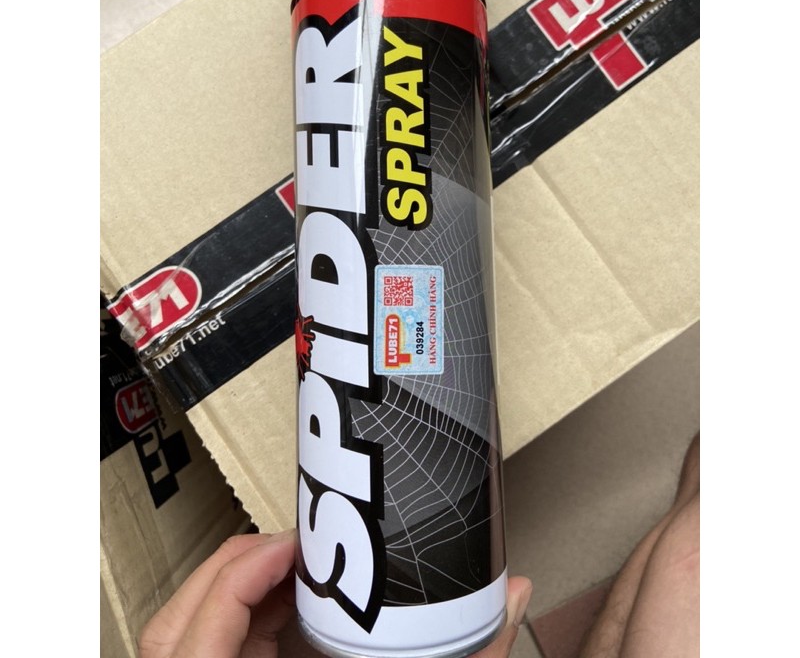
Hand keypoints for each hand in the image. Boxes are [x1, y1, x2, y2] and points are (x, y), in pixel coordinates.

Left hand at [140, 530, 532, 657]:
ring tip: (294, 565)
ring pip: (179, 635)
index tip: (290, 546)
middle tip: (297, 544)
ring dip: (234, 586)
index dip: (235, 578)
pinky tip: (291, 601)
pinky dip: (245, 612)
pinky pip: (209, 647)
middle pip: (174, 627)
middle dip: (232, 568)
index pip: (196, 640)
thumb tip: (514, 591)